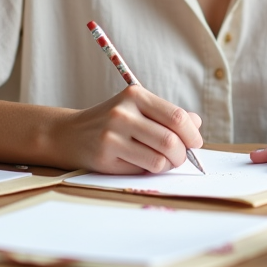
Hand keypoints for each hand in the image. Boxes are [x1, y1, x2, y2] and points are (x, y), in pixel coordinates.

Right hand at [56, 86, 202, 174]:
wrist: (70, 133)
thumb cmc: (112, 121)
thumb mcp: (138, 108)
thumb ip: (167, 115)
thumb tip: (196, 123)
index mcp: (135, 95)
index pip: (176, 117)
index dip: (192, 134)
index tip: (195, 143)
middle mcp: (123, 113)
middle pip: (170, 141)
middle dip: (182, 155)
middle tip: (180, 157)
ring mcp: (112, 136)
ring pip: (159, 160)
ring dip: (168, 165)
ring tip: (163, 161)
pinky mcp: (105, 157)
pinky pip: (142, 170)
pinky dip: (149, 170)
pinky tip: (142, 163)